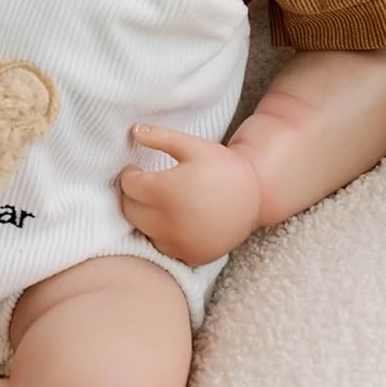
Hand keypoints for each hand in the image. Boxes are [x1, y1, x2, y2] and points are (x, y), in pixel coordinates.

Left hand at [117, 124, 263, 266]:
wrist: (257, 197)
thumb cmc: (223, 167)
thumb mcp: (193, 146)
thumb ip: (160, 137)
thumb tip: (133, 130)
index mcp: (166, 191)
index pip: (128, 185)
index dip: (129, 174)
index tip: (135, 169)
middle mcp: (169, 221)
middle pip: (130, 209)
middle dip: (132, 195)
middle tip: (144, 185)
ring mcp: (179, 243)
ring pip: (142, 229)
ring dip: (143, 215)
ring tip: (158, 201)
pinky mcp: (189, 257)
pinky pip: (161, 246)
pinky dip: (160, 234)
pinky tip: (172, 219)